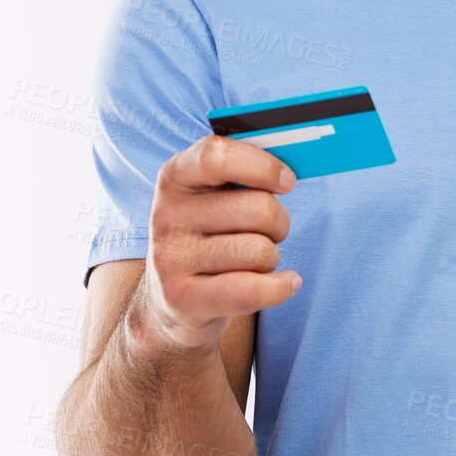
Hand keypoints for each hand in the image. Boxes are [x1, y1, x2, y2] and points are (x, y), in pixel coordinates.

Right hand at [134, 134, 301, 351]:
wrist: (171, 300)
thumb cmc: (208, 236)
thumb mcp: (213, 196)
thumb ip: (245, 174)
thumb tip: (288, 174)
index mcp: (175, 177)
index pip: (217, 156)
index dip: (262, 166)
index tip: (286, 181)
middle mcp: (167, 215)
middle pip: (258, 208)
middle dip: (279, 222)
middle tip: (270, 231)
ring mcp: (170, 259)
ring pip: (260, 251)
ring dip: (271, 257)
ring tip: (254, 260)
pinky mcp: (182, 299)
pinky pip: (251, 290)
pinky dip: (279, 288)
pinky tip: (285, 283)